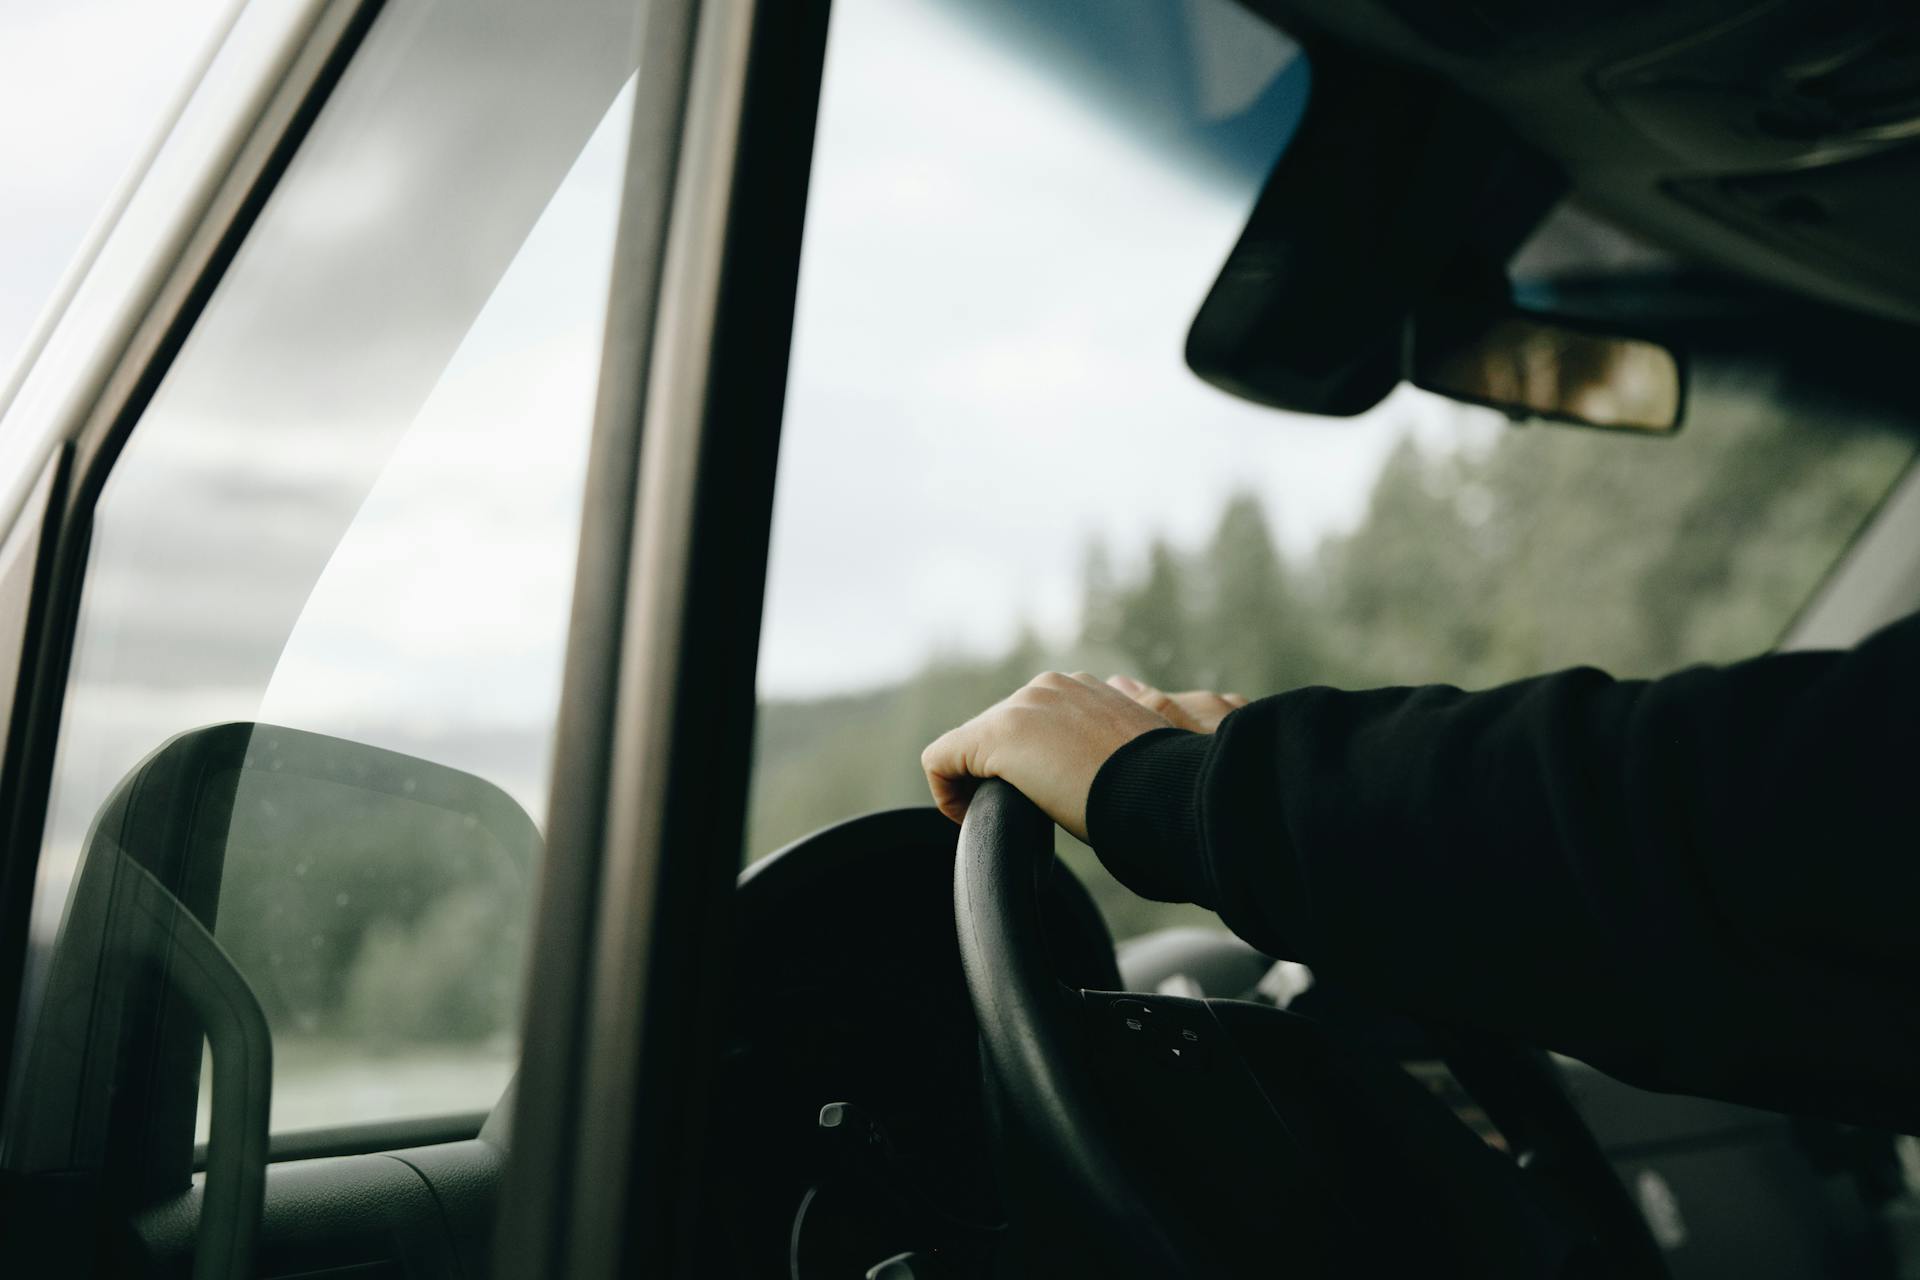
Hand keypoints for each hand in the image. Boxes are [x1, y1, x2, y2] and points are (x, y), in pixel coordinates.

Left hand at [920, 672, 1248, 839]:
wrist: (1161, 789)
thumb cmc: (1157, 787)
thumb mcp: (1135, 758)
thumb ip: (1113, 750)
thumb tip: (1107, 767)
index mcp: (1083, 689)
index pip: (1032, 719)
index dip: (1027, 761)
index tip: (1045, 793)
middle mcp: (1048, 688)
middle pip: (997, 730)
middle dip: (1000, 771)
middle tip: (1020, 813)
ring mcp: (1019, 708)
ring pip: (968, 745)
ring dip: (976, 782)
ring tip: (1001, 818)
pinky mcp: (993, 736)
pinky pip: (940, 760)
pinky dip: (947, 793)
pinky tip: (970, 819)